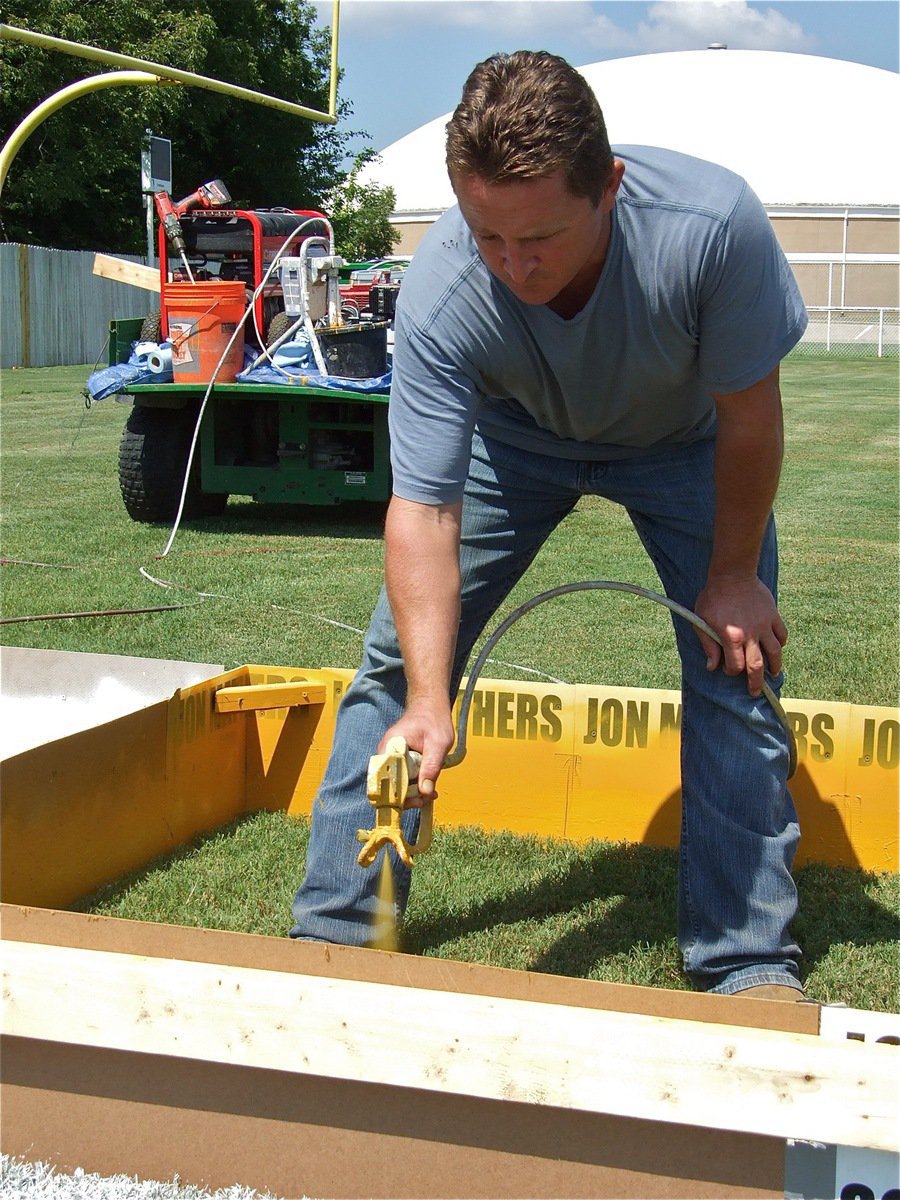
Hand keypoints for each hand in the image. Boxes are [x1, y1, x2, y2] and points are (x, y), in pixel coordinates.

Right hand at [379, 696, 454, 805]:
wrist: (430, 707)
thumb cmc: (434, 720)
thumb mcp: (439, 743)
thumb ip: (431, 767)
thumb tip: (424, 791)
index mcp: (391, 746)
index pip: (384, 778)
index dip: (396, 794)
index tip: (415, 800)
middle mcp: (386, 753)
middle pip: (388, 785)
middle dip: (407, 797)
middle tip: (427, 798)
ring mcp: (390, 757)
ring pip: (395, 784)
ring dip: (412, 793)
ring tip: (431, 792)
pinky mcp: (397, 761)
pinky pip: (401, 779)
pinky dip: (413, 785)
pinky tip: (427, 785)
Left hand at [694, 575, 787, 696]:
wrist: (732, 574)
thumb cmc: (713, 597)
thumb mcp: (701, 621)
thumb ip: (708, 645)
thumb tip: (712, 667)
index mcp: (731, 637)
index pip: (736, 665)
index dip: (732, 672)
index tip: (729, 670)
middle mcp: (751, 634)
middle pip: (757, 665)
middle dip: (757, 682)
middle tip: (756, 692)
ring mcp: (764, 625)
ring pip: (775, 652)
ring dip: (775, 666)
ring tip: (773, 674)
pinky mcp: (773, 615)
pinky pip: (782, 634)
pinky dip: (781, 643)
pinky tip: (777, 648)